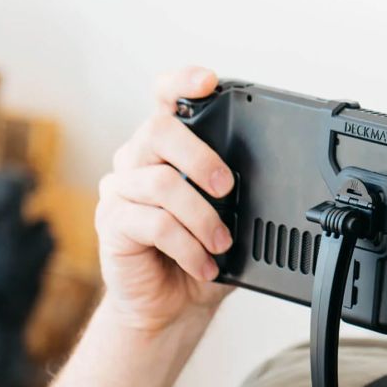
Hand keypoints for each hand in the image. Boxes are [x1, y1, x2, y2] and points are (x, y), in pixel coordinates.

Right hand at [95, 66, 235, 332]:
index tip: (209, 81)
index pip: (164, 98)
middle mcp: (137, 161)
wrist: (170, 305)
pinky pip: (152, 223)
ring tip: (221, 243)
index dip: (182, 82)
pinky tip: (204, 264)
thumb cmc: (199, 255)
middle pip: (159, 130)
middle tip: (229, 188)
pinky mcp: (112, 223)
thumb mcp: (229, 220)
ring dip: (201, 216)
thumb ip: (239, 194)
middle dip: (201, 157)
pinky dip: (187, 246)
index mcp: (166, 149)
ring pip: (159, 182)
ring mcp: (119, 190)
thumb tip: (274, 183)